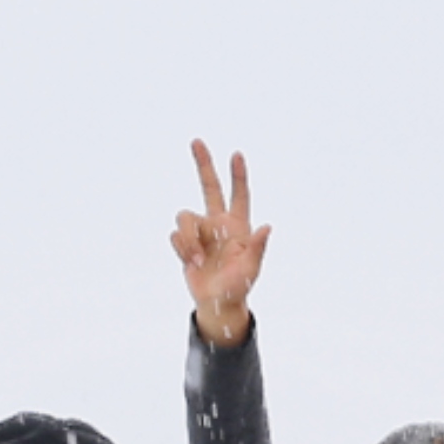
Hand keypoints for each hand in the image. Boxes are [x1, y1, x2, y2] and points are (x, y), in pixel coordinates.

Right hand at [171, 138, 269, 341]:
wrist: (217, 303)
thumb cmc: (239, 286)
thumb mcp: (251, 268)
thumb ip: (258, 247)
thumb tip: (267, 227)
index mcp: (238, 225)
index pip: (240, 195)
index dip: (238, 176)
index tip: (237, 154)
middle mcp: (218, 223)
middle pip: (209, 186)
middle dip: (203, 164)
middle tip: (197, 141)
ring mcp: (200, 231)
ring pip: (185, 215)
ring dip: (188, 238)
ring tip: (199, 259)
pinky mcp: (184, 243)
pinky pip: (175, 235)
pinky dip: (182, 248)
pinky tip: (193, 262)